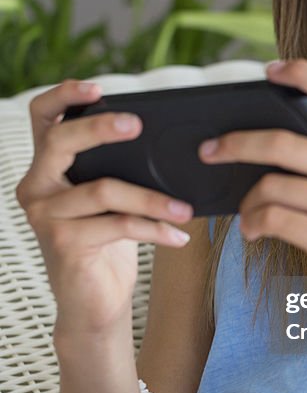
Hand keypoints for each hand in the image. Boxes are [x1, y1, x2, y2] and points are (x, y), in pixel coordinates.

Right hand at [15, 80, 194, 337]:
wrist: (94, 305)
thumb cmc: (107, 245)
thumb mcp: (110, 201)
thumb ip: (118, 170)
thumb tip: (167, 142)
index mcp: (46, 168)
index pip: (43, 119)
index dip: (64, 96)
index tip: (96, 87)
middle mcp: (36, 187)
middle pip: (62, 141)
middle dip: (101, 127)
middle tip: (138, 125)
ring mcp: (45, 216)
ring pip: (104, 189)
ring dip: (153, 198)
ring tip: (185, 209)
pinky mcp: (62, 243)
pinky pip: (118, 225)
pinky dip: (155, 228)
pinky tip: (178, 236)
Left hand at [198, 59, 306, 278]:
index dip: (300, 74)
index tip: (269, 73)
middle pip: (282, 141)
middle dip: (235, 144)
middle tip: (211, 150)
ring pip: (271, 185)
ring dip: (246, 201)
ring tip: (246, 214)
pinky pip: (274, 219)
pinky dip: (253, 224)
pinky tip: (254, 232)